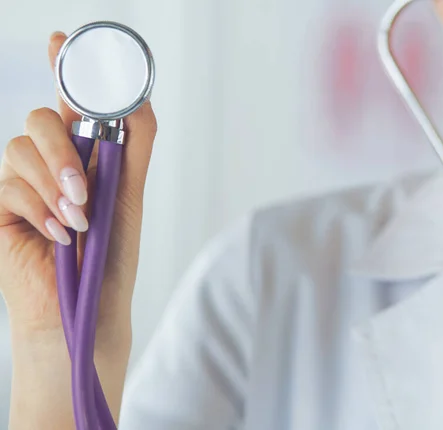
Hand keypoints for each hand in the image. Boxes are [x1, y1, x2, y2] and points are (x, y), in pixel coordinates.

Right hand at [0, 31, 156, 428]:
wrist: (85, 308)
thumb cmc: (111, 258)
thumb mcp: (129, 195)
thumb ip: (134, 146)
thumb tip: (140, 97)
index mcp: (85, 156)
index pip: (68, 102)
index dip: (63, 68)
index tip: (59, 39)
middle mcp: (52, 164)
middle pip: (39, 119)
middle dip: (62, 151)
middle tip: (85, 190)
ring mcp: (24, 185)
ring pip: (19, 148)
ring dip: (54, 186)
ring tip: (77, 221)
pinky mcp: (1, 208)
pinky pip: (7, 185)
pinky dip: (39, 209)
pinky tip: (57, 236)